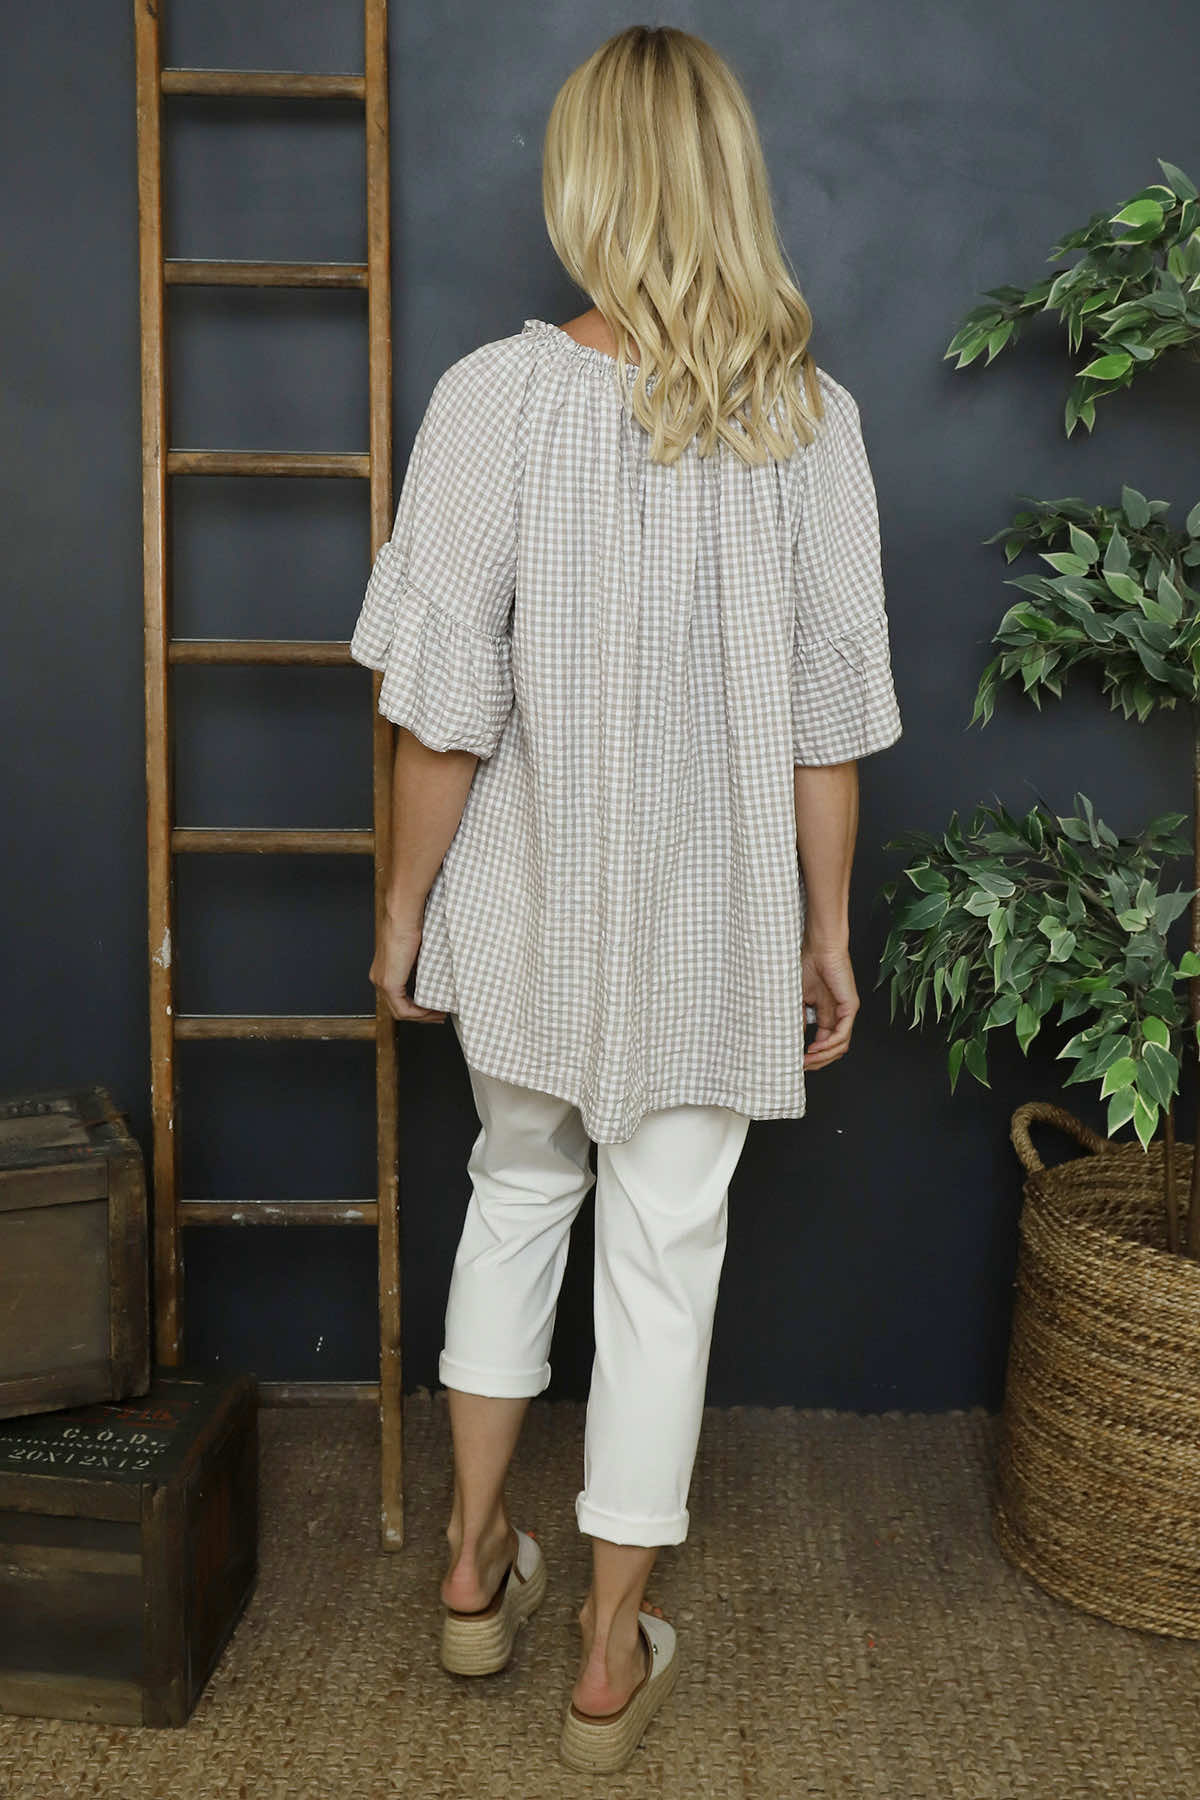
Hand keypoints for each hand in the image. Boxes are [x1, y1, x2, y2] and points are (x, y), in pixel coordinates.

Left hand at [369, 905, 446, 1023]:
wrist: (403, 915)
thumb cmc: (410, 923)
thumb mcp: (416, 948)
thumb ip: (420, 963)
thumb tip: (434, 971)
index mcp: (384, 969)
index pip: (396, 997)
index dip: (415, 1007)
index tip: (432, 1007)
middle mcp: (379, 977)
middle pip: (398, 1007)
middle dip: (419, 1015)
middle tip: (437, 1015)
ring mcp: (382, 982)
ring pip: (399, 1011)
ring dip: (420, 1016)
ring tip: (438, 1015)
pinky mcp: (389, 983)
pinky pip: (403, 1009)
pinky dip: (418, 1014)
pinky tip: (431, 1012)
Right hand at [801, 940, 859, 1069]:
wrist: (818, 947)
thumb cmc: (807, 965)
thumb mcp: (797, 999)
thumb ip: (797, 1019)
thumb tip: (791, 1040)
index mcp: (826, 1014)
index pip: (824, 1044)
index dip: (812, 1056)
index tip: (796, 1062)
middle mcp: (838, 1016)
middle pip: (833, 1050)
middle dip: (817, 1061)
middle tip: (801, 1066)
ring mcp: (845, 1012)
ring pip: (839, 1046)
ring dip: (822, 1057)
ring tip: (807, 1059)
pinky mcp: (850, 1007)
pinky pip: (842, 1035)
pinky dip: (829, 1045)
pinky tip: (815, 1048)